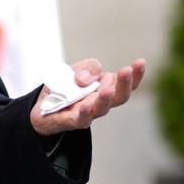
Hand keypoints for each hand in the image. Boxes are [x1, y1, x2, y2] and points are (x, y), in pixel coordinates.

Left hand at [30, 57, 145, 136]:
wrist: (43, 107)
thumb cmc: (66, 88)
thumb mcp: (76, 70)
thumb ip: (87, 68)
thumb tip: (85, 79)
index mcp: (106, 88)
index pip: (126, 83)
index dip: (136, 75)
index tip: (140, 62)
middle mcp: (101, 102)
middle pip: (119, 97)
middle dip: (124, 84)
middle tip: (126, 70)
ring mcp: (89, 113)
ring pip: (101, 108)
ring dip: (105, 98)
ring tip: (107, 89)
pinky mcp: (73, 121)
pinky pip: (81, 119)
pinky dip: (84, 112)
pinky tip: (85, 106)